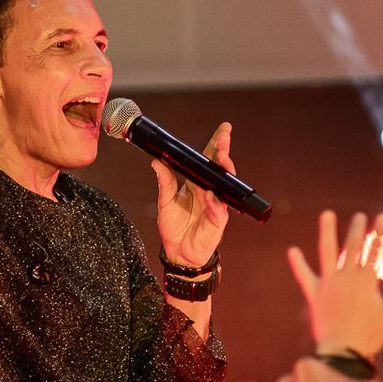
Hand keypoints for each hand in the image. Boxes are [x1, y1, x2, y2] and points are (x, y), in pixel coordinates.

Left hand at [155, 121, 233, 271]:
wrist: (178, 252)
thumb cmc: (174, 227)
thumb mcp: (165, 201)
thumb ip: (165, 181)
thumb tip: (156, 161)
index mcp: (197, 184)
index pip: (208, 160)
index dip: (217, 144)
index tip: (224, 129)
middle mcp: (210, 191)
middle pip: (220, 168)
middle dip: (224, 152)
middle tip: (224, 138)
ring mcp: (216, 205)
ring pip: (226, 185)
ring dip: (225, 171)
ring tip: (223, 158)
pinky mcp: (218, 221)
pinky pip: (219, 210)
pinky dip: (215, 202)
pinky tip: (211, 195)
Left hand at [286, 210, 382, 359]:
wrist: (342, 354)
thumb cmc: (370, 336)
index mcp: (366, 281)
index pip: (375, 251)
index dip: (380, 232)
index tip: (382, 216)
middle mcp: (346, 277)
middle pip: (352, 247)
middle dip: (357, 229)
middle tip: (360, 215)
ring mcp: (328, 284)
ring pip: (327, 253)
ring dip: (327, 232)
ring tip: (327, 214)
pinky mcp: (314, 295)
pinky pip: (304, 276)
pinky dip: (298, 264)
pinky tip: (292, 250)